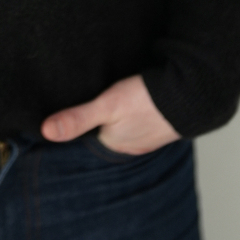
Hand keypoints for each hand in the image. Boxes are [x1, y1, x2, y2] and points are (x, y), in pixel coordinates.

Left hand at [41, 74, 180, 155]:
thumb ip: (77, 118)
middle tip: (98, 99)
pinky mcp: (164, 121)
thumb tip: (46, 132)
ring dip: (122, 114)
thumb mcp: (107, 106)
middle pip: (108, 130)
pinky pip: (145, 117)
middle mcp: (132, 145)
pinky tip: (139, 98)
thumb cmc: (148, 101)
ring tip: (117, 99)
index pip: (90, 135)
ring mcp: (150, 134)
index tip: (75, 108)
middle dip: (102, 118)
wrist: (193, 94)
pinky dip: (140, 109)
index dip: (82, 121)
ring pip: (127, 124)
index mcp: (115, 144)